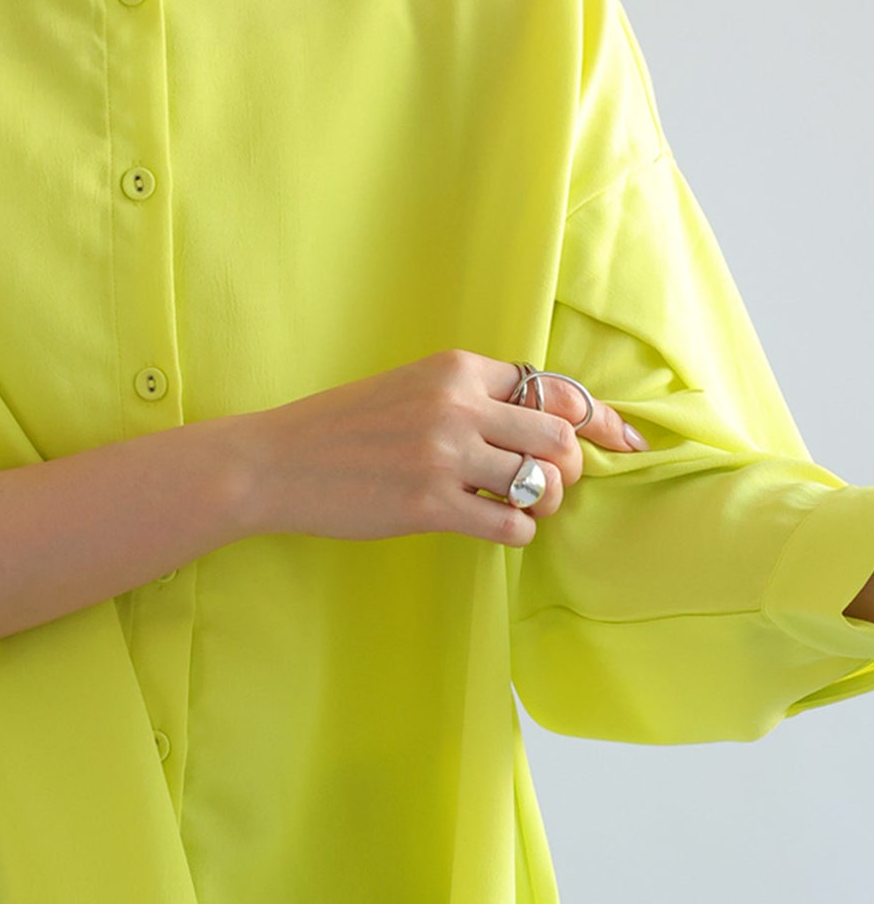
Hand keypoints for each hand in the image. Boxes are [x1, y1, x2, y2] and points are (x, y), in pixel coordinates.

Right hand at [234, 348, 640, 546]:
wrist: (278, 462)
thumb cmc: (343, 428)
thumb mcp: (411, 388)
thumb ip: (471, 396)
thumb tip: (545, 422)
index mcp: (456, 369)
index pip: (555, 389)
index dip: (601, 420)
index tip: (625, 443)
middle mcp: (456, 405)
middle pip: (560, 436)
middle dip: (571, 468)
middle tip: (551, 486)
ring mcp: (443, 455)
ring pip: (542, 481)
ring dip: (546, 503)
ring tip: (524, 509)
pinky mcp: (427, 505)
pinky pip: (509, 525)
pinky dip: (518, 533)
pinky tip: (497, 530)